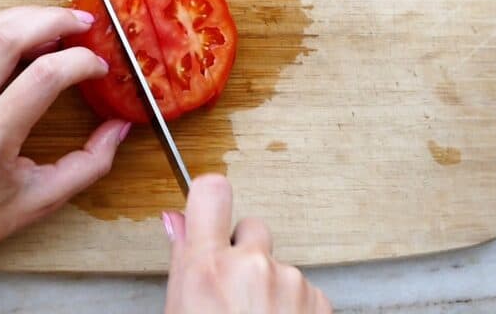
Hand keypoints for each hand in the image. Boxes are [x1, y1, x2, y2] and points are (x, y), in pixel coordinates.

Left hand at [0, 6, 131, 312]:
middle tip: (84, 23)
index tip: (100, 67)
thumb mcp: (43, 200)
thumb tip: (121, 127)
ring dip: (23, 16)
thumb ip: (90, 163)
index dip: (81, 62)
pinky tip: (24, 36)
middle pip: (8, 36)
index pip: (44, 76)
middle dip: (53, 20)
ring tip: (57, 22)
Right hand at [163, 175, 330, 313]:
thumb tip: (177, 222)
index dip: (209, 196)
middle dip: (243, 251)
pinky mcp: (318, 299)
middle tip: (233, 291)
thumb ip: (182, 263)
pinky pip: (302, 287)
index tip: (208, 205)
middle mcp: (252, 267)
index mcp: (209, 268)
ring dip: (268, 283)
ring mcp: (290, 281)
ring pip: (277, 263)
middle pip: (251, 228)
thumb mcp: (179, 311)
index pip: (211, 192)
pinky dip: (292, 304)